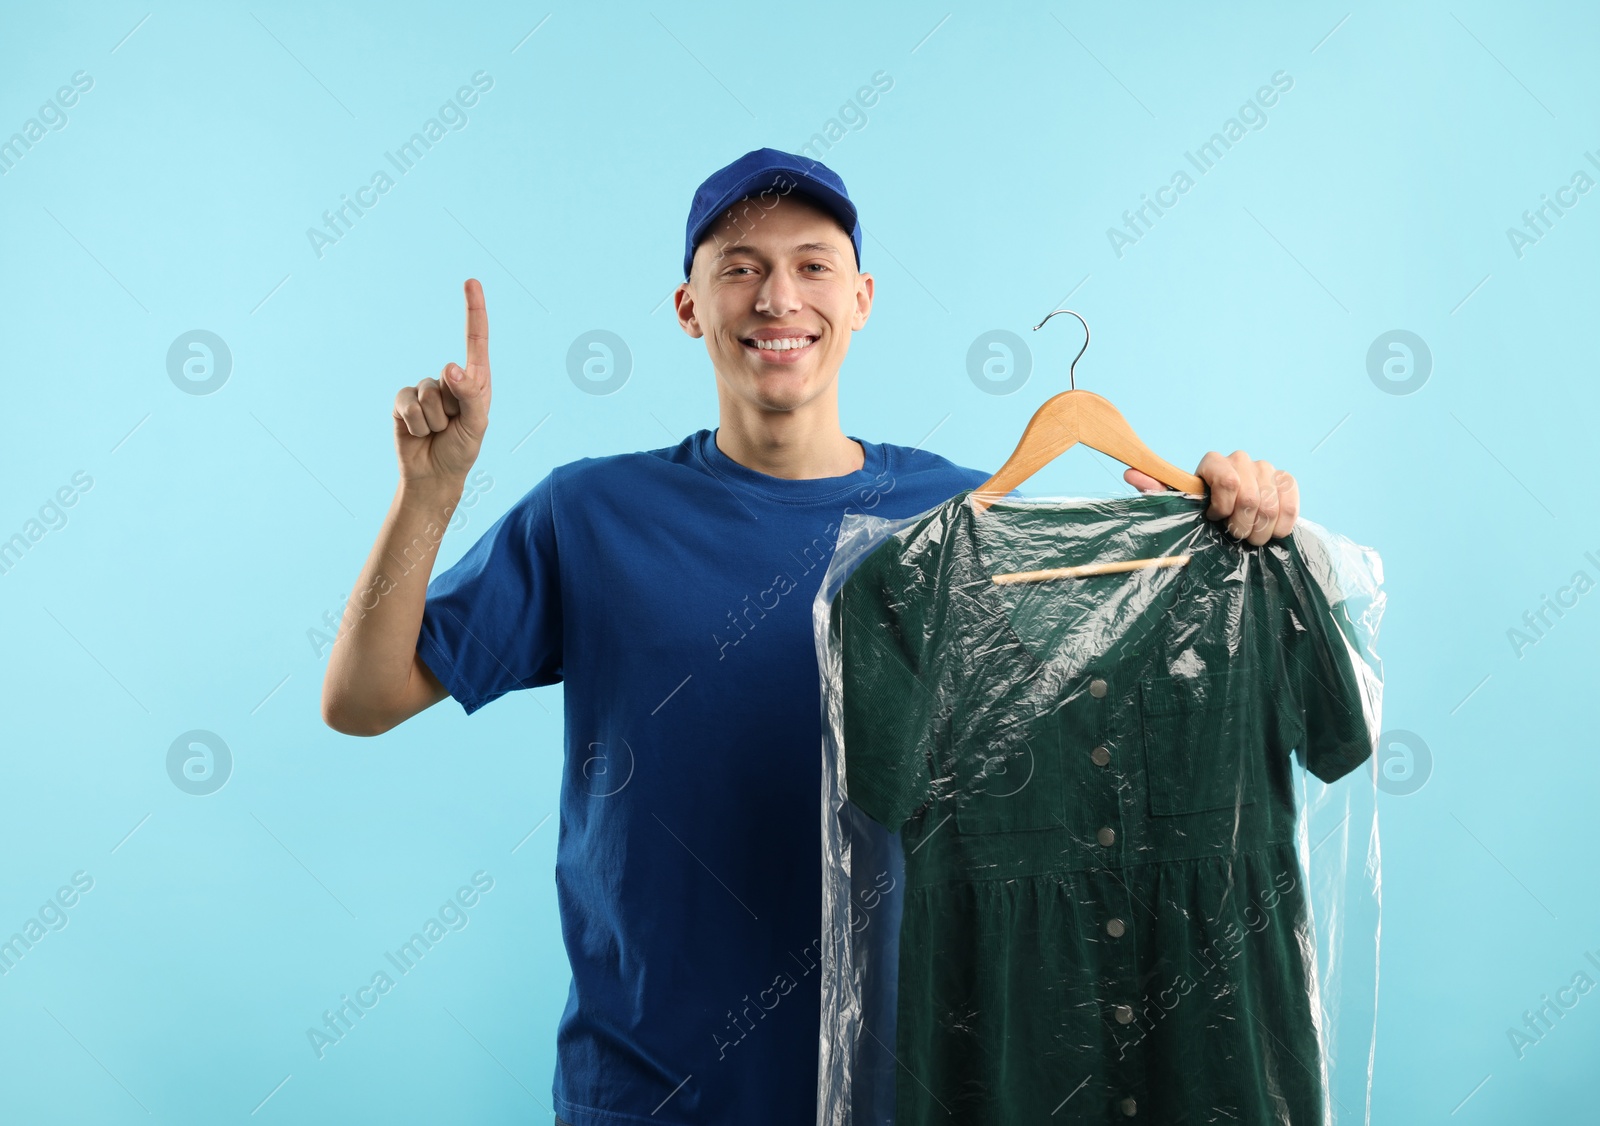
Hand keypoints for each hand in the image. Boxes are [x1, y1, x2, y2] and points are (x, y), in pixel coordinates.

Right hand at [393, 279, 492, 488]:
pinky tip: (418, 433)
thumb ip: (469, 395)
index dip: (473, 310)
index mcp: (475, 381)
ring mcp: (425, 389)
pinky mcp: (403, 401)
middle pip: (451, 375)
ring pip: (429, 393)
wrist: (434, 476)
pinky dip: (416, 423)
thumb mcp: (476, 425)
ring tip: (437, 432)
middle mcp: (450, 380)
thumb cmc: (461, 449)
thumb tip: (450, 366)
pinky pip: (408, 402)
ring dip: (434, 420)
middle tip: (454, 427)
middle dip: (455, 407)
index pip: (475, 340)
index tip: (472, 282)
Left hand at [1124, 451, 1298, 544]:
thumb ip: (1157, 490)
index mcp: (1213, 463)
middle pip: (1250, 496)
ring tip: (1249, 537)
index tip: (1214, 518)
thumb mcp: (1175, 505)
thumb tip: (1131, 474)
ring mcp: (1266, 469)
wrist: (1229, 521)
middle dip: (1240, 524)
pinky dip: (1282, 523)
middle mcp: (1241, 460)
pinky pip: (1292, 501)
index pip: (1227, 479)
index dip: (1223, 506)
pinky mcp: (1286, 482)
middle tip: (1232, 535)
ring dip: (1259, 529)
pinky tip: (1271, 531)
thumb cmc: (1198, 513)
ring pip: (1271, 503)